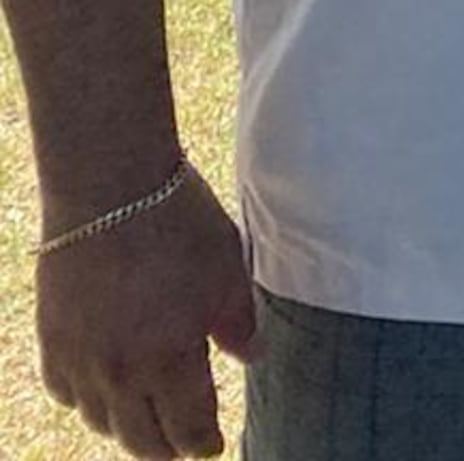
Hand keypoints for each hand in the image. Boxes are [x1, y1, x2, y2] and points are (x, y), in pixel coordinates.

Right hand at [36, 167, 260, 458]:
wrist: (110, 186)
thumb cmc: (178, 222)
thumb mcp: (227, 268)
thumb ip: (238, 322)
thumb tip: (253, 356)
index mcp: (170, 361)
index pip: (188, 430)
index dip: (204, 445)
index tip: (213, 446)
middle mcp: (121, 374)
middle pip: (142, 442)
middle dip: (167, 450)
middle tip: (181, 446)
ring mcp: (81, 360)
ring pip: (101, 422)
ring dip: (126, 427)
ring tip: (144, 418)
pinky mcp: (52, 339)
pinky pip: (64, 392)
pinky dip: (84, 399)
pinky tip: (98, 389)